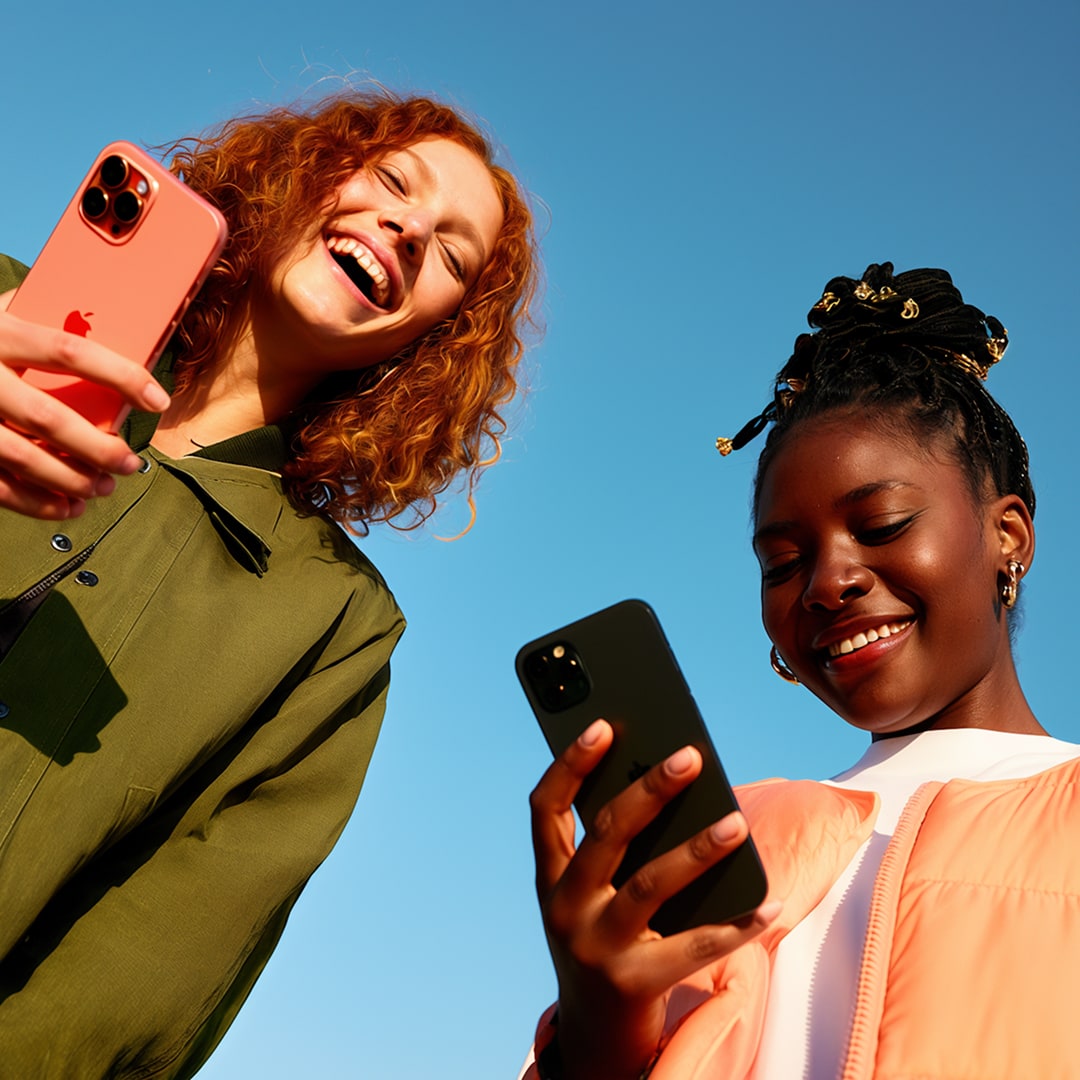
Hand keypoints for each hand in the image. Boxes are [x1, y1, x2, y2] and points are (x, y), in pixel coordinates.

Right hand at [0, 293, 169, 518]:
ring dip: (71, 481)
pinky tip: (68, 507)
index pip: (70, 351)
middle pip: (48, 417)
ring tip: (103, 488)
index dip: (121, 376)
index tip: (158, 400)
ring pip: (22, 457)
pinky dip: (36, 503)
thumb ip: (40, 320)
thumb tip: (106, 328)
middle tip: (131, 464)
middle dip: (99, 448)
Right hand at [530, 720, 779, 1079]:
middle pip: (606, 835)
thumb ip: (615, 851)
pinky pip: (693, 948)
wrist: (595, 1038)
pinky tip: (769, 905)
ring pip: (650, 885)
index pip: (545, 808)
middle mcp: (563, 907)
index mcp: (550, 877)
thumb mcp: (591, 896)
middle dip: (649, 791)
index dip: (570, 764)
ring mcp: (594, 946)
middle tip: (691, 756)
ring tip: (737, 823)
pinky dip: (735, 926)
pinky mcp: (632, 983)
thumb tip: (672, 787)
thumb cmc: (603, 942)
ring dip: (698, 849)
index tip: (602, 725)